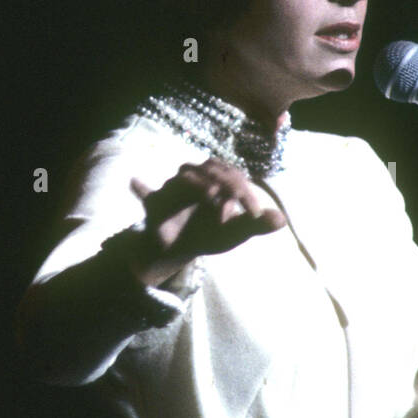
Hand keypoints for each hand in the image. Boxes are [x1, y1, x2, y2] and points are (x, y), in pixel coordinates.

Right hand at [125, 159, 287, 282]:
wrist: (178, 250)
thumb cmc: (209, 234)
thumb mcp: (235, 232)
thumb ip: (257, 224)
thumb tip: (283, 220)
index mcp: (218, 182)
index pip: (235, 175)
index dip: (245, 191)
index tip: (253, 213)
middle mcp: (197, 179)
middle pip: (212, 167)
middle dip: (226, 182)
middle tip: (234, 204)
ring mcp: (175, 189)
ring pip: (186, 173)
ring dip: (198, 181)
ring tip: (211, 194)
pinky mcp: (156, 204)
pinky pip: (147, 195)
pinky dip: (141, 189)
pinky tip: (134, 182)